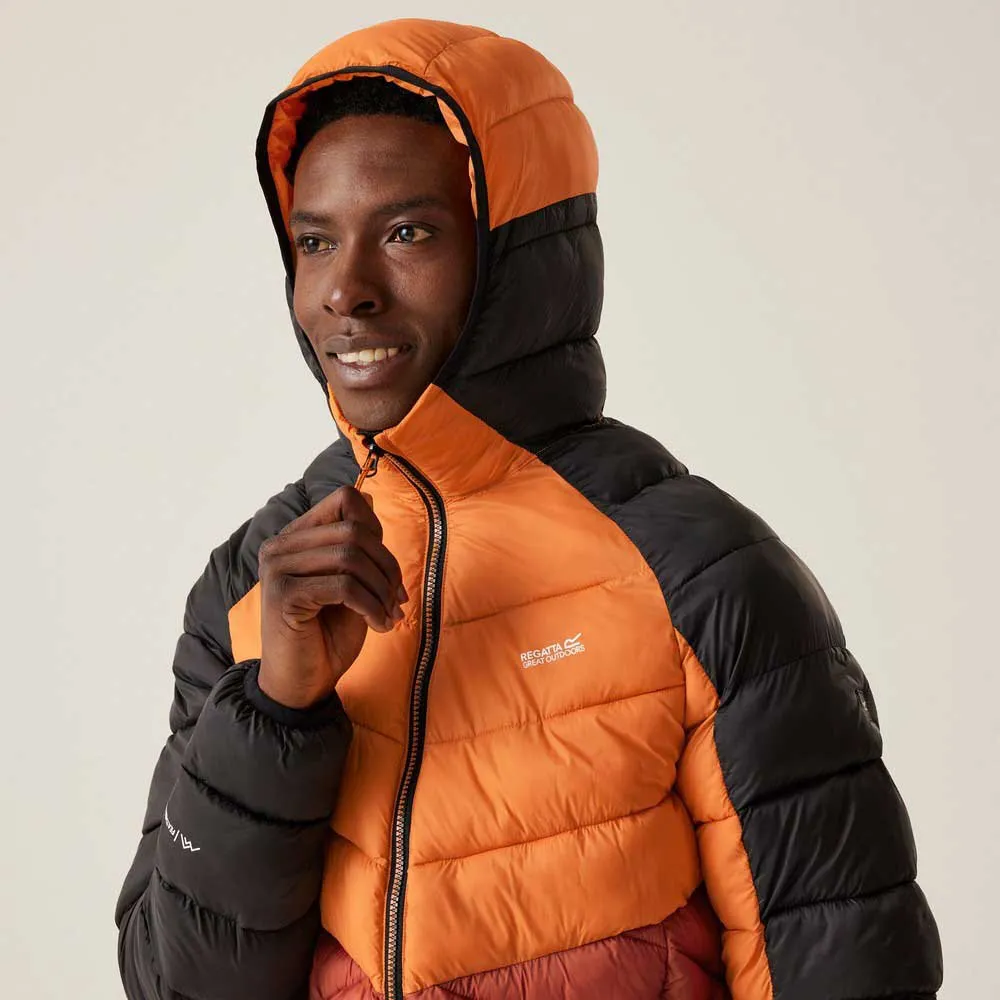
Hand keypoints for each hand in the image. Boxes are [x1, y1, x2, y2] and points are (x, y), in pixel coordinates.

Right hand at [256, 485, 405, 708]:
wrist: (303, 684)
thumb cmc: (328, 634)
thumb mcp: (351, 582)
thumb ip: (356, 544)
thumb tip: (367, 498)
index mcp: (295, 537)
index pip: (345, 500)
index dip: (377, 530)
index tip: (388, 571)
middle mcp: (279, 546)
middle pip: (354, 530)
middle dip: (387, 566)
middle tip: (396, 599)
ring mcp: (277, 568)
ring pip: (351, 557)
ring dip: (381, 589)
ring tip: (388, 615)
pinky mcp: (283, 594)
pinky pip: (345, 586)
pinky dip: (371, 606)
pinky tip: (379, 625)